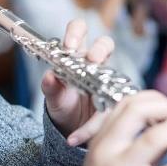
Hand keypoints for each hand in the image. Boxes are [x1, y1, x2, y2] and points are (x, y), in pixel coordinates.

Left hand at [42, 19, 114, 142]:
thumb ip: (51, 88)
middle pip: (105, 44)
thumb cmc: (63, 107)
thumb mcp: (54, 99)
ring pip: (116, 72)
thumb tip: (49, 76)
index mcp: (76, 57)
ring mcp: (109, 81)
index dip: (77, 32)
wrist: (72, 130)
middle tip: (92, 60)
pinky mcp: (117, 100)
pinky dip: (95, 124)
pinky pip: (113, 106)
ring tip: (93, 100)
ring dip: (106, 82)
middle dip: (99, 49)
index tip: (70, 46)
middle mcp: (95, 65)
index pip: (79, 30)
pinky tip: (78, 135)